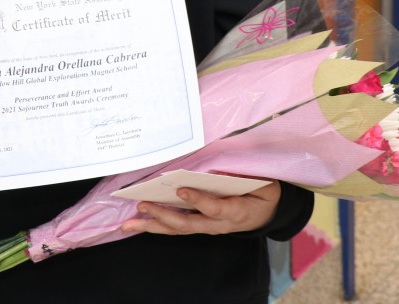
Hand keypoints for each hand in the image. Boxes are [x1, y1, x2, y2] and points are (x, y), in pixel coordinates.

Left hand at [119, 182, 280, 235]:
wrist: (269, 213)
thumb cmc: (263, 193)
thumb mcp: (263, 183)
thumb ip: (244, 177)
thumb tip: (220, 167)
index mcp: (235, 211)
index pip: (213, 207)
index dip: (198, 200)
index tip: (181, 189)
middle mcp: (218, 224)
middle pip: (188, 224)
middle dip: (163, 216)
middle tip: (143, 204)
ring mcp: (208, 227)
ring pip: (178, 230)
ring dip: (153, 226)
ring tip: (129, 223)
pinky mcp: (200, 226)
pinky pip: (177, 228)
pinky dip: (157, 226)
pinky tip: (140, 222)